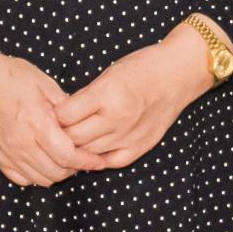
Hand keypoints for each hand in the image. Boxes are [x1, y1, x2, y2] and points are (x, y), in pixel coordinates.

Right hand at [0, 43, 93, 188]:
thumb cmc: (9, 77)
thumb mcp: (45, 84)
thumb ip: (66, 106)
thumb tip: (84, 122)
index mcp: (37, 123)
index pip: (68, 156)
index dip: (87, 161)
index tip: (98, 160)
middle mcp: (21, 143)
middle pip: (56, 172)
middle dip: (74, 168)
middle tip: (82, 157)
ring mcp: (7, 153)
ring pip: (40, 179)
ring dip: (57, 173)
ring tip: (63, 160)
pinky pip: (21, 179)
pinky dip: (36, 176)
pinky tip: (42, 162)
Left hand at [53, 25, 216, 171]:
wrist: (177, 75)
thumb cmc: (141, 69)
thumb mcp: (107, 74)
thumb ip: (84, 97)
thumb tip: (59, 116)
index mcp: (107, 95)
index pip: (64, 115)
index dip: (55, 114)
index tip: (55, 111)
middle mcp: (118, 118)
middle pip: (73, 138)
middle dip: (62, 133)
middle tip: (61, 127)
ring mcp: (130, 136)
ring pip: (88, 153)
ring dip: (78, 146)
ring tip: (77, 135)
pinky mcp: (140, 147)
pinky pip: (109, 162)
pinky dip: (98, 156)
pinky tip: (95, 146)